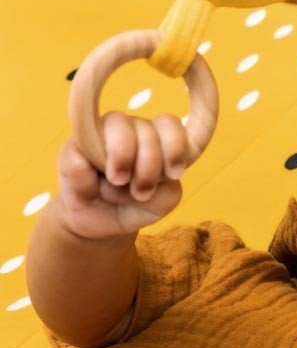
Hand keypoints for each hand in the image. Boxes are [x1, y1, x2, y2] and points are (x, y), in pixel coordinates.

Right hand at [57, 111, 189, 239]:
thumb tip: (131, 179)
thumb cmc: (136, 204)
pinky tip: (91, 194)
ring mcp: (98, 133)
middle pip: (145, 128)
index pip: (169, 124)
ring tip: (118, 182)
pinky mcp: (71, 150)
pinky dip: (88, 184)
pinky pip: (79, 159)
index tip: (172, 175)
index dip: (174, 148)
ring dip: (122, 159)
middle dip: (148, 166)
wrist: (101, 223)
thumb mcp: (161, 203)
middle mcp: (129, 127)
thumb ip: (163, 190)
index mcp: (156, 135)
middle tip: (141, 191)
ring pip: (116, 125)